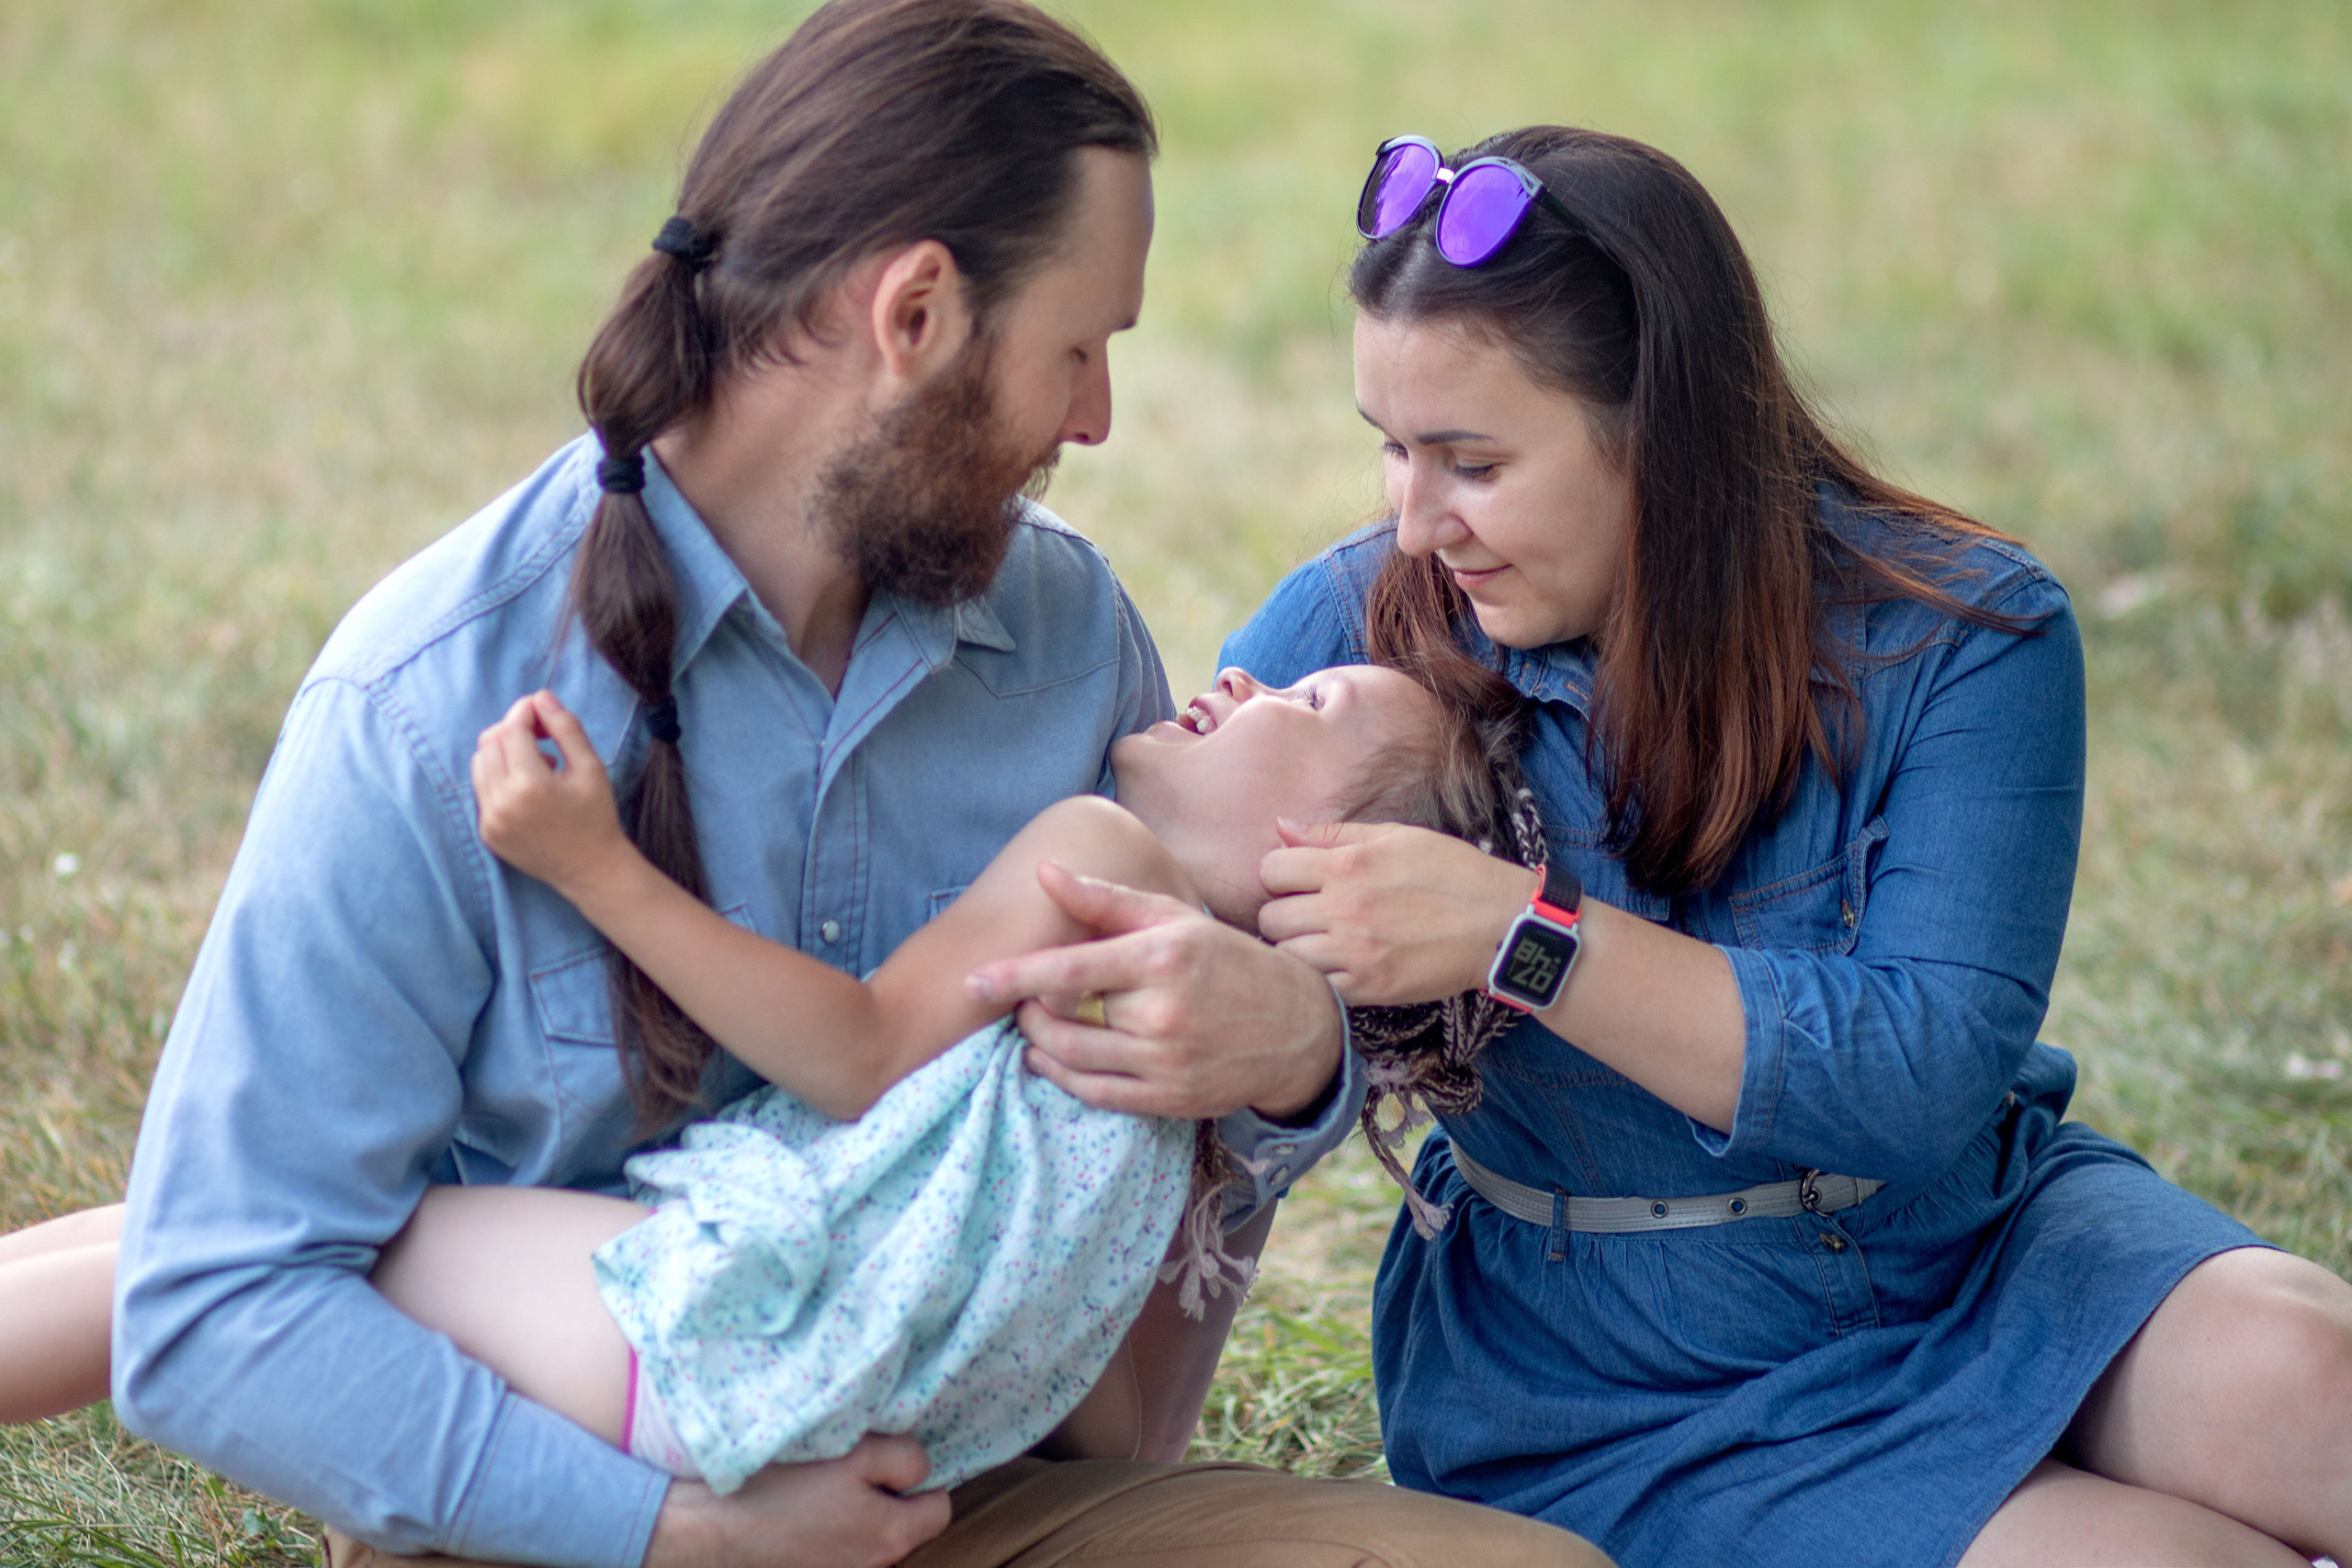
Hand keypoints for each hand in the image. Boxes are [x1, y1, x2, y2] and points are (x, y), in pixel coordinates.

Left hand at [469, 691, 627, 896]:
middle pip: (489, 741)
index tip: (542, 710)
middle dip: (513, 729)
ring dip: (504, 753)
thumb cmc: (596, 816)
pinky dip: (500, 778)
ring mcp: (490, 820)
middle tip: (543, 736)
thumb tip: (540, 697)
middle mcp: (502, 802)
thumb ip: (565, 728)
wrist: (591, 869)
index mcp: (530, 784)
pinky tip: (529, 790)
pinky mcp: (486, 832)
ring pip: (480, 763)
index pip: (512, 728)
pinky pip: (482, 789)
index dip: (526, 711)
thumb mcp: (591, 768)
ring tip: (538, 766)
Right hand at [646, 1435, 951, 1567]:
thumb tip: (922, 1469)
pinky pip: (834, 1550)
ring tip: (818, 1489)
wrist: (707, 1528)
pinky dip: (825, 1531)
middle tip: (851, 1467)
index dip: (921, 1478)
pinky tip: (796, 1511)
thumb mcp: (854, 1453)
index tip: (893, 1458)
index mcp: (892, 1537)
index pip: (939, 1508)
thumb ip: (903, 1458)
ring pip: (866, 1538)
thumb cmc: (781, 1486)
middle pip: (902, 1526)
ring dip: (854, 1515)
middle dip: (887, 1497)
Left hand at [965, 862, 1342, 1120]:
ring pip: (1073, 1060)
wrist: (1293, 1026)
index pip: (1069, 970)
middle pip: (1064, 1018)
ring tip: (1031, 1027)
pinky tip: (1050, 1061)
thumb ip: (1103, 899)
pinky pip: (1097, 1094)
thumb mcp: (1171, 918)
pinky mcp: (1170, 1099)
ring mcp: (1167, 1062)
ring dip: (1039, 1045)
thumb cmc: (1223, 960)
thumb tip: (1044, 872)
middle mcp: (1163, 1013)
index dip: (1013, 977)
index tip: (974, 981)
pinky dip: (1063, 1078)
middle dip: (1028, 1010)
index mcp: (1160, 958)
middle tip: (1021, 1000)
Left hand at [1256, 818, 1535, 1006]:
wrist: (1502, 926)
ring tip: (1320, 944)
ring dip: (1296, 950)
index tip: (1298, 883)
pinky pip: (1315, 988)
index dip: (1280, 875)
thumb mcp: (1397, 837)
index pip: (1270, 869)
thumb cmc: (1453, 874)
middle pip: (1270, 917)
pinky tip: (1336, 968)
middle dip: (1283, 914)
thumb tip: (1279, 826)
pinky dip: (1317, 980)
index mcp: (1348, 866)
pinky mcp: (1369, 989)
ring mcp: (1354, 952)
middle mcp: (1344, 908)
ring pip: (1284, 957)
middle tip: (1308, 917)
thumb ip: (1333, 834)